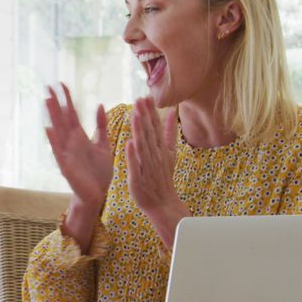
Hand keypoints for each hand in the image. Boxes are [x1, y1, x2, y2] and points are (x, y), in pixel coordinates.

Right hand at [44, 83, 112, 207]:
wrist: (97, 195)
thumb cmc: (99, 173)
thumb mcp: (104, 145)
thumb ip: (101, 126)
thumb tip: (99, 104)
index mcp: (80, 137)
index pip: (72, 113)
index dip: (67, 99)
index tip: (62, 84)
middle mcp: (71, 142)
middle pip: (62, 118)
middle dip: (56, 102)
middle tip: (48, 86)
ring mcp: (67, 153)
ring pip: (58, 131)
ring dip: (52, 116)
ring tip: (46, 101)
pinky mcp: (66, 166)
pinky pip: (58, 151)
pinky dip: (53, 140)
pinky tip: (48, 129)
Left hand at [125, 96, 179, 212]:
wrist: (163, 204)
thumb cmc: (163, 178)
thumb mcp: (170, 153)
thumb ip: (169, 133)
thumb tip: (172, 112)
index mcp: (161, 149)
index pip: (155, 128)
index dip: (151, 112)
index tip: (146, 97)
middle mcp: (155, 156)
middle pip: (149, 134)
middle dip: (144, 117)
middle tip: (139, 100)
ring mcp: (147, 168)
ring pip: (143, 147)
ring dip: (139, 131)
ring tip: (135, 116)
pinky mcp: (139, 179)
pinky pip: (136, 166)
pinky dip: (133, 155)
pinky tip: (129, 143)